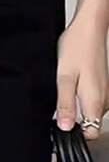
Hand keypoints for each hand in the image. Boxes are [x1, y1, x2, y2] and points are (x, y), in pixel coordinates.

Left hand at [56, 12, 108, 138]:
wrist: (89, 28)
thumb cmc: (77, 48)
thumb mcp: (64, 78)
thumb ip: (65, 104)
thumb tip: (65, 127)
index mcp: (94, 101)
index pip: (91, 133)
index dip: (75, 134)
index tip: (60, 127)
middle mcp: (103, 99)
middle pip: (90, 124)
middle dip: (73, 121)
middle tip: (57, 106)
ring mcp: (104, 92)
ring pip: (90, 112)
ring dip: (76, 108)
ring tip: (63, 92)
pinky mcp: (101, 85)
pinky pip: (91, 100)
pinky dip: (80, 98)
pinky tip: (71, 86)